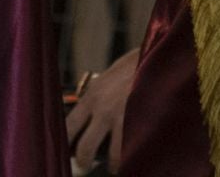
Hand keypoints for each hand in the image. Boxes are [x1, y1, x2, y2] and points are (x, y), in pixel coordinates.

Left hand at [65, 46, 138, 170]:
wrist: (155, 53)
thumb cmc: (130, 68)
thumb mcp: (105, 80)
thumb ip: (94, 101)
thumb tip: (84, 124)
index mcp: (90, 96)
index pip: (68, 127)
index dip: (64, 145)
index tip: (65, 154)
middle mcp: (103, 108)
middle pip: (85, 148)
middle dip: (85, 162)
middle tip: (87, 166)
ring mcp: (124, 117)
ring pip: (113, 157)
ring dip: (114, 166)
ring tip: (115, 167)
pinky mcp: (143, 121)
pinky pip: (134, 150)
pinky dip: (133, 159)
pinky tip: (134, 158)